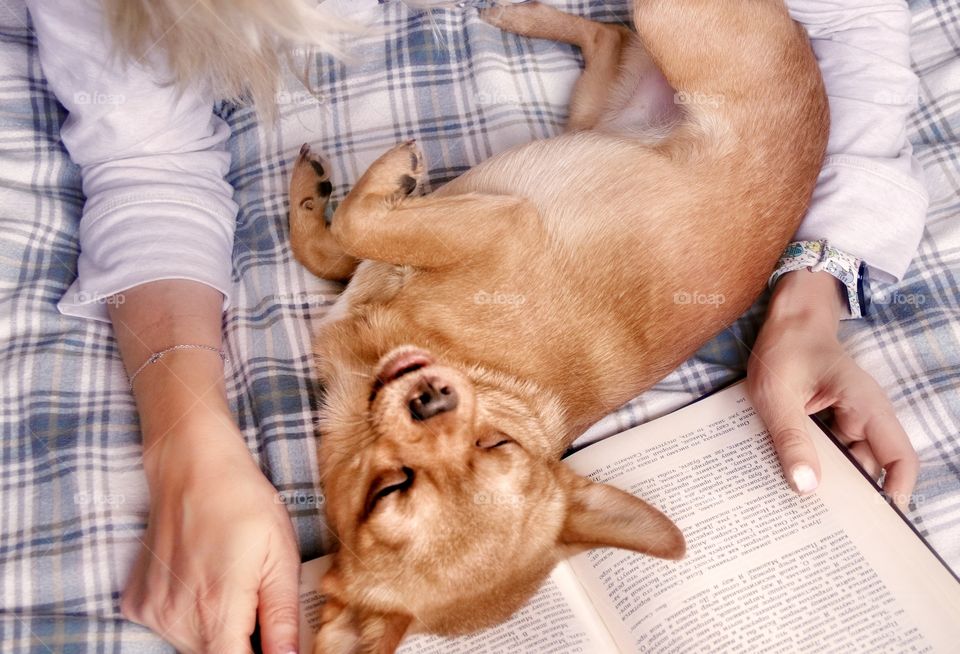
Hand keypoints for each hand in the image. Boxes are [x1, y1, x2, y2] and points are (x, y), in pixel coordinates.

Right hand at [121, 424, 300, 653]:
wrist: (192, 466)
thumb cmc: (244, 503)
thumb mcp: (280, 556)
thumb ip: (282, 618)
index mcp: (218, 611)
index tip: (273, 642)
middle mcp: (178, 619)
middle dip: (243, 637)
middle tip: (255, 595)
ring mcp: (153, 611)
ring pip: (196, 643)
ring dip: (217, 625)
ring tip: (228, 577)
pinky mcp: (137, 602)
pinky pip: (170, 625)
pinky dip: (189, 612)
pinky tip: (201, 576)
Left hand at [747, 269, 917, 509]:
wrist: (785, 322)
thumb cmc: (785, 349)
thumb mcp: (777, 395)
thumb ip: (790, 438)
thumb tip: (805, 487)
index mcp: (866, 407)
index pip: (899, 459)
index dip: (894, 493)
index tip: (874, 521)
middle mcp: (864, 416)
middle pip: (869, 468)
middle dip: (851, 497)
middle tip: (825, 529)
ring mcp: (848, 419)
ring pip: (846, 463)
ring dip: (827, 481)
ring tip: (802, 512)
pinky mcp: (830, 421)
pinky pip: (829, 451)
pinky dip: (813, 465)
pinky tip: (791, 481)